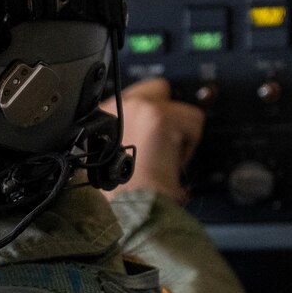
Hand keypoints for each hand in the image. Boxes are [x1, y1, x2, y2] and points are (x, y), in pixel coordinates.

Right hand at [103, 77, 204, 203]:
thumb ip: (117, 140)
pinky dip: (190, 143)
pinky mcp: (160, 115)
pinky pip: (193, 120)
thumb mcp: (106, 161)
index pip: (134, 97)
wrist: (126, 204)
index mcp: (98, 119)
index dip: (148, 116)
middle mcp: (116, 107)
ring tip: (165, 158)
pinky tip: (172, 160)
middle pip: (157, 88)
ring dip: (180, 133)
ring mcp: (138, 107)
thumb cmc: (117, 194)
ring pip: (180, 108)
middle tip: (163, 144)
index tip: (152, 134)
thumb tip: (135, 137)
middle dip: (166, 113)